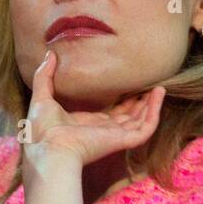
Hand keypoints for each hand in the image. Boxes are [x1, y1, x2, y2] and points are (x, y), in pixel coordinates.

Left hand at [23, 50, 164, 166]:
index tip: (130, 86)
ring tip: (160, 88)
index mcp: (86, 125)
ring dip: (151, 106)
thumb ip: (45, 76)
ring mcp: (114, 137)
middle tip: (150, 85)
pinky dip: (154, 113)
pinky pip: (145, 128)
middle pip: (128, 118)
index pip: (110, 114)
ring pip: (140, 122)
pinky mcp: (122, 141)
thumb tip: (50, 54)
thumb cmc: (43, 130)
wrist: (49, 148)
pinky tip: (159, 94)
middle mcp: (103, 131)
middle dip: (140, 103)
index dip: (121, 101)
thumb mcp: (42, 97)